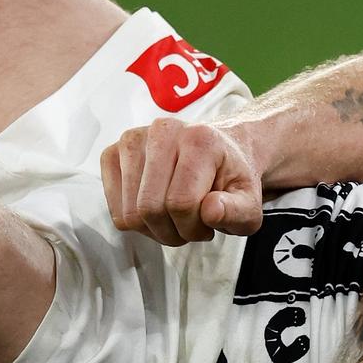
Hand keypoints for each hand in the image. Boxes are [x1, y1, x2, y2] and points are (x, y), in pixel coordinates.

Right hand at [99, 118, 263, 245]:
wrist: (220, 152)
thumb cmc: (231, 178)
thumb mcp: (249, 201)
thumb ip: (237, 211)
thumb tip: (210, 211)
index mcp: (200, 139)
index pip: (181, 203)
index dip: (193, 228)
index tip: (207, 227)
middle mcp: (162, 131)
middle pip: (149, 209)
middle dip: (172, 231)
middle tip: (191, 226)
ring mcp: (133, 139)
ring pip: (129, 213)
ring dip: (154, 228)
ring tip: (176, 216)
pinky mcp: (113, 152)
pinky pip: (114, 208)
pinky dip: (136, 219)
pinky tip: (157, 207)